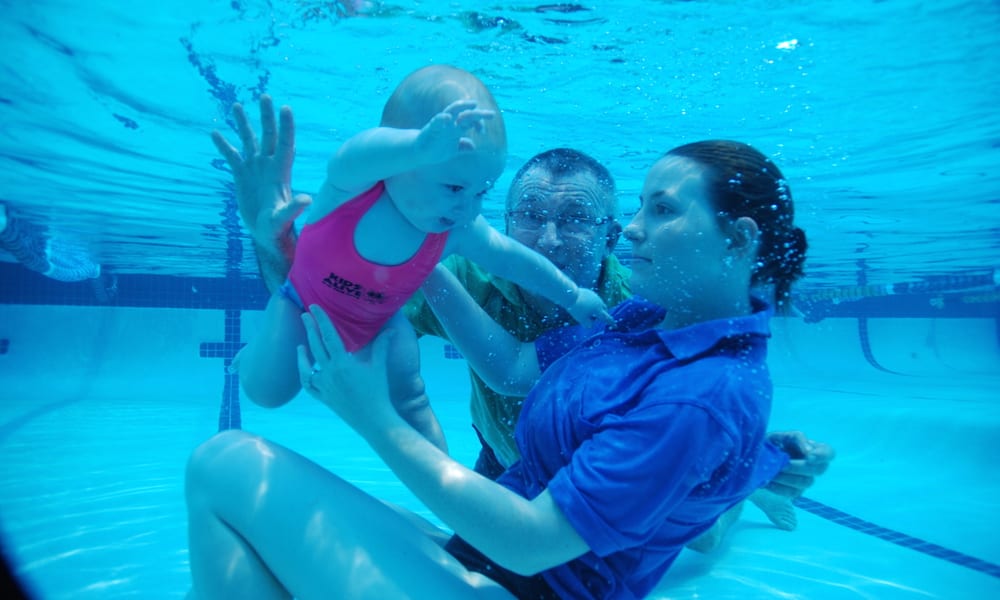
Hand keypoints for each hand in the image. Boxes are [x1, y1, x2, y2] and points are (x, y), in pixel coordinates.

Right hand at [211, 95, 310, 244]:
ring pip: (249, 141)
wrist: (267, 235)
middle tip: (265, 96)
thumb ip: (293, 208)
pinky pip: (232, 156)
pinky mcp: (242, 176)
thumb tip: (306, 199)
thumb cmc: (278, 229)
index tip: (285, 108)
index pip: (284, 144)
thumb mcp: (284, 219)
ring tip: (237, 105)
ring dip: (244, 124)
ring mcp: (255, 169)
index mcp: (280, 172)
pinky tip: (214, 133)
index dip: (286, 127)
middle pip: (268, 136)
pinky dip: (224, 145)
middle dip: (267, 116)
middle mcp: (268, 166)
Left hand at [297, 305, 397, 433]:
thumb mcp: (380, 367)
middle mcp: (329, 373)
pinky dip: (305, 375)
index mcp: (342, 363)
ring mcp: (324, 386)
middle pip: (315, 346)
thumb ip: (382, 346)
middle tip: (304, 315)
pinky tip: (305, 367)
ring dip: (303, 355)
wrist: (374, 420)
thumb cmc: (378, 392)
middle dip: (309, 329)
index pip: (329, 336)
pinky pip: (309, 385)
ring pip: (307, 367)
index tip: (313, 308)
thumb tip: (391, 329)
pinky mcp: (323, 397)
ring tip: (300, 344)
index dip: (321, 320)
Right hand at [415, 99, 494, 162]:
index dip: (478, 124)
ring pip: (452, 111)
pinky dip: (442, 118)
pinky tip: (448, 118)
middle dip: (478, 114)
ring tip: (473, 104)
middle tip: (492, 114)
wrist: (419, 153)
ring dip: (463, 107)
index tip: (483, 132)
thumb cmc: (436, 148)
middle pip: (466, 115)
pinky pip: (436, 121)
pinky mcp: (431, 129)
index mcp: (456, 128)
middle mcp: (450, 124)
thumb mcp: (453, 149)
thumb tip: (473, 146)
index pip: (470, 121)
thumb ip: (463, 146)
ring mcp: (441, 125)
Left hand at [567, 288, 614, 325]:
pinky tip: (584, 304)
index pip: (606, 318)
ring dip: (597, 308)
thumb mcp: (582, 320)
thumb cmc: (576, 309)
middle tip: (594, 318)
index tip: (615, 326)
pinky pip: (594, 299)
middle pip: (604, 309)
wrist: (570, 295)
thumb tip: (592, 323)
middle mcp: (599, 302)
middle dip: (602, 314)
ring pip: (599, 304)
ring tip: (587, 311)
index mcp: (598, 310)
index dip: (611, 323)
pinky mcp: (590, 292)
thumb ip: (589, 324)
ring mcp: (595, 296)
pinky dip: (592, 303)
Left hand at [765, 430, 834, 497]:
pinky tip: (768, 482)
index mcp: (812, 449)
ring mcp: (805, 480)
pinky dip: (779, 487)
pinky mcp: (795, 491)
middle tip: (783, 465)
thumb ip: (796, 438)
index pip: (828, 452)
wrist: (754, 459)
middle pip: (819, 470)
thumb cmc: (770, 444)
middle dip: (800, 467)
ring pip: (806, 482)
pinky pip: (792, 492)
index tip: (809, 457)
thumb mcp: (780, 436)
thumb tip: (809, 450)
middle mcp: (812, 465)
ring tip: (772, 473)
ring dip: (787, 477)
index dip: (823, 456)